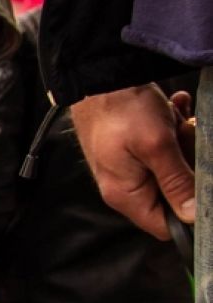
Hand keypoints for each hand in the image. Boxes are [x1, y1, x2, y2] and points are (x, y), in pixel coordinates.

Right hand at [71, 84, 194, 239]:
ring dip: (183, 146)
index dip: (191, 213)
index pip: (165, 227)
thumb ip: (177, 182)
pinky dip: (173, 133)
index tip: (206, 186)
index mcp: (125, 195)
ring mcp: (127, 169)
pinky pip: (162, 153)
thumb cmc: (122, 110)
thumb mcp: (158, 146)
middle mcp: (124, 187)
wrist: (100, 76)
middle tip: (187, 139)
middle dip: (189, 169)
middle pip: (172, 196)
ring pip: (171, 171)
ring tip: (177, 121)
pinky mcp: (131, 151)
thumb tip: (193, 216)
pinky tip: (172, 113)